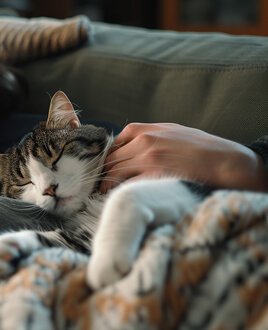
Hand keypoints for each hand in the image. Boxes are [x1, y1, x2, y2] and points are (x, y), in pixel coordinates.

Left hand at [100, 123, 267, 192]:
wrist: (227, 163)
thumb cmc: (202, 149)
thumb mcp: (173, 132)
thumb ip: (149, 136)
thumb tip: (129, 146)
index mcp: (146, 130)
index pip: (114, 144)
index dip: (108, 158)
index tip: (107, 169)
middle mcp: (144, 142)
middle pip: (111, 160)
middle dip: (105, 173)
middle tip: (101, 185)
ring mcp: (148, 159)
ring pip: (114, 173)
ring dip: (107, 185)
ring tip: (106, 194)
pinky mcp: (155, 176)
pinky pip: (126, 186)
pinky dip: (119, 193)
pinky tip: (119, 199)